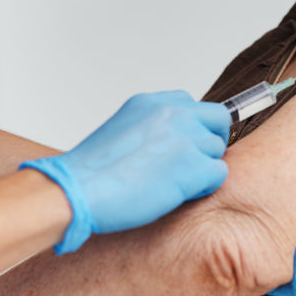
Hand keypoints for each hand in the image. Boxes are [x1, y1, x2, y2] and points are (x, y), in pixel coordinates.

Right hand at [20, 91, 229, 252]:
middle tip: (191, 164)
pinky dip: (203, 187)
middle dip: (209, 141)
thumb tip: (173, 143)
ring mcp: (185, 136)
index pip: (192, 104)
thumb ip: (152, 127)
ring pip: (216, 150)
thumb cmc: (92, 171)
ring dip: (201, 168)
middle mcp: (172, 112)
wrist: (77, 189)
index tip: (185, 144)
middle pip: (217, 120)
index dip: (193, 126)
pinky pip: (218, 174)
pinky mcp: (193, 165)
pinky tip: (176, 193)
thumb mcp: (122, 130)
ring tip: (170, 183)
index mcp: (152, 102)